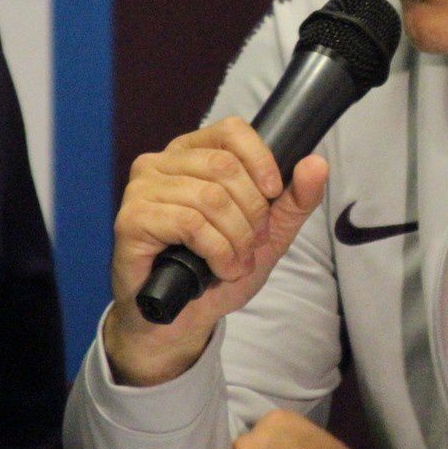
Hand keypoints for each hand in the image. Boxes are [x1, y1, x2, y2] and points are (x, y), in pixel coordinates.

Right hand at [104, 117, 328, 385]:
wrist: (182, 318)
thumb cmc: (217, 267)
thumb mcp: (268, 232)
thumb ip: (295, 198)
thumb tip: (317, 163)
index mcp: (192, 153)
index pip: (231, 131)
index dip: (261, 160)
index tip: (273, 194)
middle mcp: (161, 162)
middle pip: (225, 167)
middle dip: (252, 212)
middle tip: (253, 244)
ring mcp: (141, 189)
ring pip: (210, 197)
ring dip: (236, 238)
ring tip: (237, 261)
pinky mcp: (130, 219)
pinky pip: (189, 222)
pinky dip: (217, 251)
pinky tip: (219, 268)